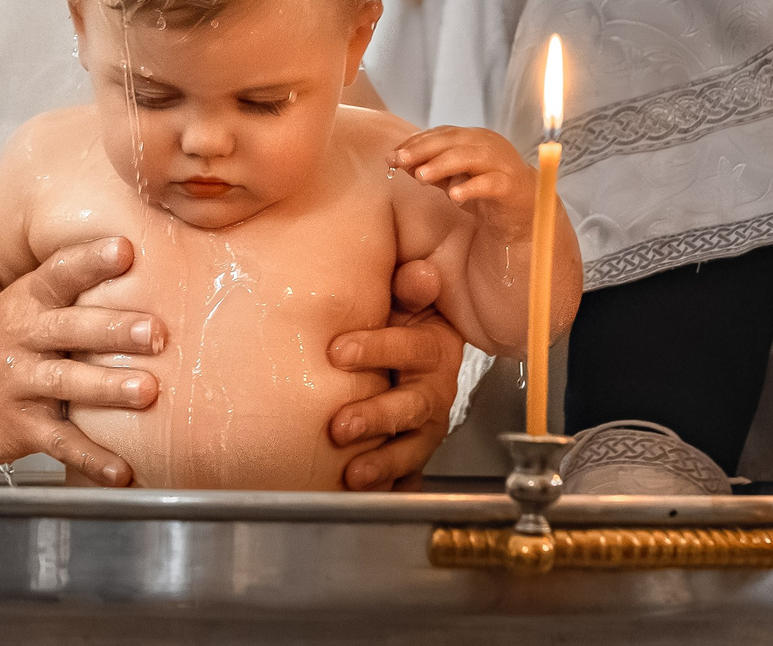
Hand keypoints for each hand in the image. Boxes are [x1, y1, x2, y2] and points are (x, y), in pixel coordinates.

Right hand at [0, 237, 163, 485]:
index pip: (61, 272)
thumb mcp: (20, 301)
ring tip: (146, 391)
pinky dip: (91, 458)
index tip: (124, 249)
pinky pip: (60, 442)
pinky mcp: (18, 427)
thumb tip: (137, 254)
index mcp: (28, 300)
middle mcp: (23, 337)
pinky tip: (121, 469)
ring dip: (108, 388)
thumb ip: (70, 285)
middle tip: (155, 331)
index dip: (92, 260)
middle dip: (115, 329)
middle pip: (71, 328)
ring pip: (67, 383)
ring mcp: (19, 383)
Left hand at [327, 257, 463, 490]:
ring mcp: (425, 425)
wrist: (411, 348)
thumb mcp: (406, 296)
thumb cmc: (399, 319)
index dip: (377, 349)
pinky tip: (369, 498)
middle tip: (341, 426)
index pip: (412, 347)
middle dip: (377, 417)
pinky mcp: (412, 451)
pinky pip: (406, 476)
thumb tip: (418, 274)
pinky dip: (391, 488)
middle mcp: (435, 388)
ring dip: (384, 462)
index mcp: (435, 347)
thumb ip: (409, 286)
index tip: (337, 352)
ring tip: (354, 474)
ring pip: (412, 447)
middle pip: (413, 405)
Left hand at [392, 127, 533, 231]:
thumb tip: (396, 161)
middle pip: (452, 141)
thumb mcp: (452, 179)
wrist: (523, 213)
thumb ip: (429, 170)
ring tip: (420, 177)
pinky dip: (471, 188)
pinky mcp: (511, 185)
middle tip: (399, 161)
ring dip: (442, 165)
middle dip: (423, 150)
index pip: (441, 134)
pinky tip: (454, 197)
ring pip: (470, 158)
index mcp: (473, 139)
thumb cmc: (484, 191)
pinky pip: (490, 183)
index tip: (391, 155)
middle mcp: (488, 144)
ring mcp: (501, 163)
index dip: (415, 143)